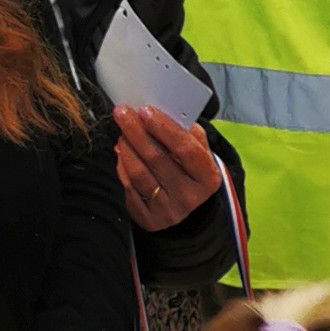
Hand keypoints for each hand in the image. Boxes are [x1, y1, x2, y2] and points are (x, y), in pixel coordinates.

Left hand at [112, 103, 223, 230]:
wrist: (185, 202)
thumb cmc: (189, 168)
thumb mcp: (199, 150)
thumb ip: (186, 131)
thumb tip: (160, 113)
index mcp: (208, 177)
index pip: (185, 149)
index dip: (164, 128)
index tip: (144, 110)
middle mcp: (190, 197)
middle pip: (157, 159)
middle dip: (136, 132)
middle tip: (122, 112)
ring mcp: (169, 210)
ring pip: (140, 174)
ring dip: (126, 148)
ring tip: (122, 132)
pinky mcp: (149, 219)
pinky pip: (129, 188)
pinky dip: (122, 166)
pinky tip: (121, 153)